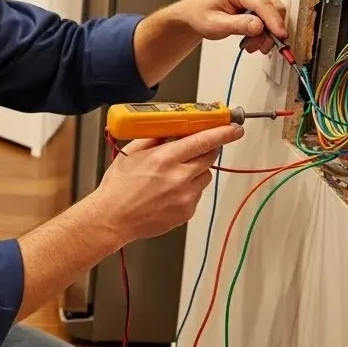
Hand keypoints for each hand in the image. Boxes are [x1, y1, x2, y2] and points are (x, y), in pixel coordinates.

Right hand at [92, 125, 244, 242]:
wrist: (112, 218)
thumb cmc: (118, 187)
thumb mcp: (132, 153)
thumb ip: (156, 138)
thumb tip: (173, 127)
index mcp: (165, 159)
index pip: (203, 141)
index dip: (223, 133)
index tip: (234, 129)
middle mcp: (179, 178)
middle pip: (210, 157)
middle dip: (209, 149)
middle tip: (200, 147)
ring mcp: (185, 197)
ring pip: (205, 176)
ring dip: (196, 171)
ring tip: (174, 175)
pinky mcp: (187, 212)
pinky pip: (197, 194)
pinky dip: (189, 189)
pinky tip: (169, 192)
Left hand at [181, 0, 288, 54]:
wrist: (195, 13)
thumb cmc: (201, 15)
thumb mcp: (215, 25)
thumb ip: (237, 25)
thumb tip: (258, 26)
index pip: (262, 3)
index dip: (274, 21)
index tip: (280, 36)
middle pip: (273, 7)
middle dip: (270, 30)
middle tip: (260, 46)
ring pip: (274, 12)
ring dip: (267, 32)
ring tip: (251, 44)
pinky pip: (270, 14)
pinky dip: (265, 28)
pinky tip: (254, 37)